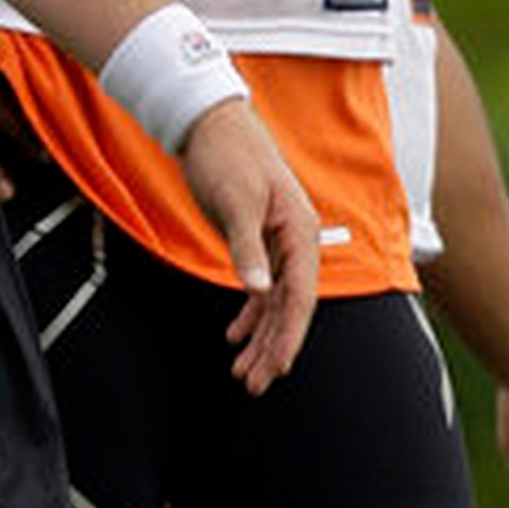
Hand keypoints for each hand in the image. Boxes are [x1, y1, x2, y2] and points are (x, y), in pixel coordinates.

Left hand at [176, 99, 320, 391]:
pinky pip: (261, 288)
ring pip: (275, 304)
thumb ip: (246, 247)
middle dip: (274, 349)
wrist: (208, 122)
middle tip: (254, 385)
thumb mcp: (234, 200)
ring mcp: (277, 244)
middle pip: (290, 309)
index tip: (277, 369)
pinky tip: (235, 338)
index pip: (300, 298)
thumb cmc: (224, 155)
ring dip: (261, 339)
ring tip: (244, 374)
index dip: (289, 336)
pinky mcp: (256, 241)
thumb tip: (259, 291)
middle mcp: (296, 244)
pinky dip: (250, 314)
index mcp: (300, 234)